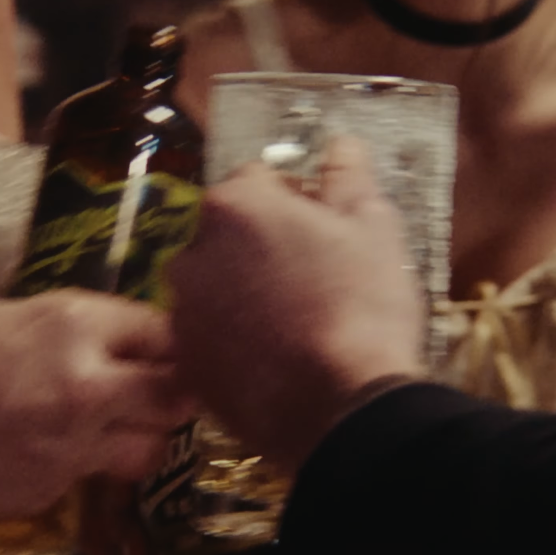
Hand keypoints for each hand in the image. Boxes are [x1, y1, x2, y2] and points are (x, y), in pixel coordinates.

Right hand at [0, 290, 192, 528]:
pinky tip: (47, 454)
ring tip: (110, 431)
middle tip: (152, 392)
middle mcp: (88, 384)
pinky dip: (83, 469)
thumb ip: (52, 330)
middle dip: (171, 392)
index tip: (151, 348)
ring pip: (150, 449)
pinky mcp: (50, 492)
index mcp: (71, 324)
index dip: (159, 341)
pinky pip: (91, 480)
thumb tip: (83, 339)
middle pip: (177, 395)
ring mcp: (73, 445)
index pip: (160, 330)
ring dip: (140, 439)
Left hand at [166, 137, 423, 472]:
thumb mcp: (373, 228)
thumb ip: (348, 177)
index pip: (260, 178)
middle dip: (262, 246)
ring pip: (216, 285)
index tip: (323, 228)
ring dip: (244, 292)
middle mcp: (194, 250)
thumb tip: (340, 144)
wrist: (340, 410)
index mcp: (236, 205)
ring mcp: (183, 310)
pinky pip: (209, 335)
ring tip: (295, 324)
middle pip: (229, 232)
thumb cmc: (362, 308)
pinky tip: (276, 358)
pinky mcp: (187, 362)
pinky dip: (234, 339)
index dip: (295, 200)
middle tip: (312, 279)